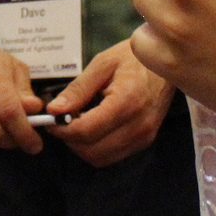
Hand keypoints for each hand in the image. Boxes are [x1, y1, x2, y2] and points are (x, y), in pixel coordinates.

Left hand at [42, 39, 175, 166]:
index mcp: (126, 103)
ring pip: (101, 158)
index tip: (50, 119)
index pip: (86, 131)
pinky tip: (92, 127)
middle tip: (61, 122)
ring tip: (76, 124)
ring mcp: (144, 137)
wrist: (165, 62)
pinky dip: (96, 148)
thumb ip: (78, 89)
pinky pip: (113, 156)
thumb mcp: (102, 64)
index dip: (62, 129)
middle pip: (92, 150)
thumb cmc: (133, 57)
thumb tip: (54, 110)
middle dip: (70, 140)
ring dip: (82, 146)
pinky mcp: (146, 141)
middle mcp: (138, 126)